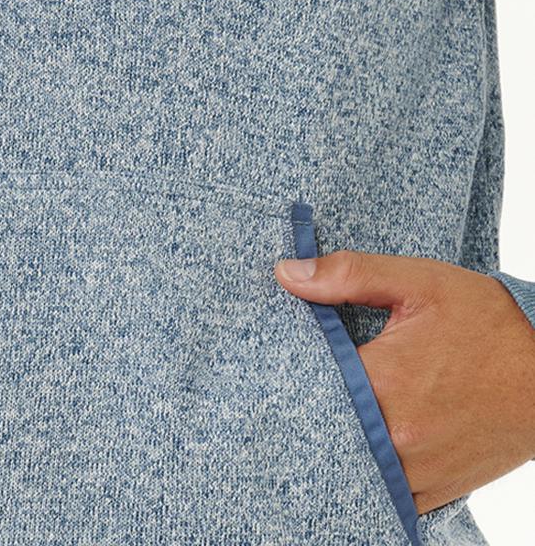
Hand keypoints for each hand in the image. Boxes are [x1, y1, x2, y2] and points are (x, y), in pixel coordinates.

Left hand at [274, 251, 534, 513]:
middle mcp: (396, 436)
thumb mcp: (418, 282)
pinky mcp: (435, 490)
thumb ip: (348, 276)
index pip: (306, 383)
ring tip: (327, 409)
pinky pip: (383, 491)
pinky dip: (366, 467)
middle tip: (293, 384)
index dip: (287, 368)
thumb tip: (286, 274)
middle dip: (306, 405)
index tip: (275, 355)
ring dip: (335, 439)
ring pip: (349, 464)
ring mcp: (416, 470)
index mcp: (384, 380)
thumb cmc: (488, 324)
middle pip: (322, 427)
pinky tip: (361, 440)